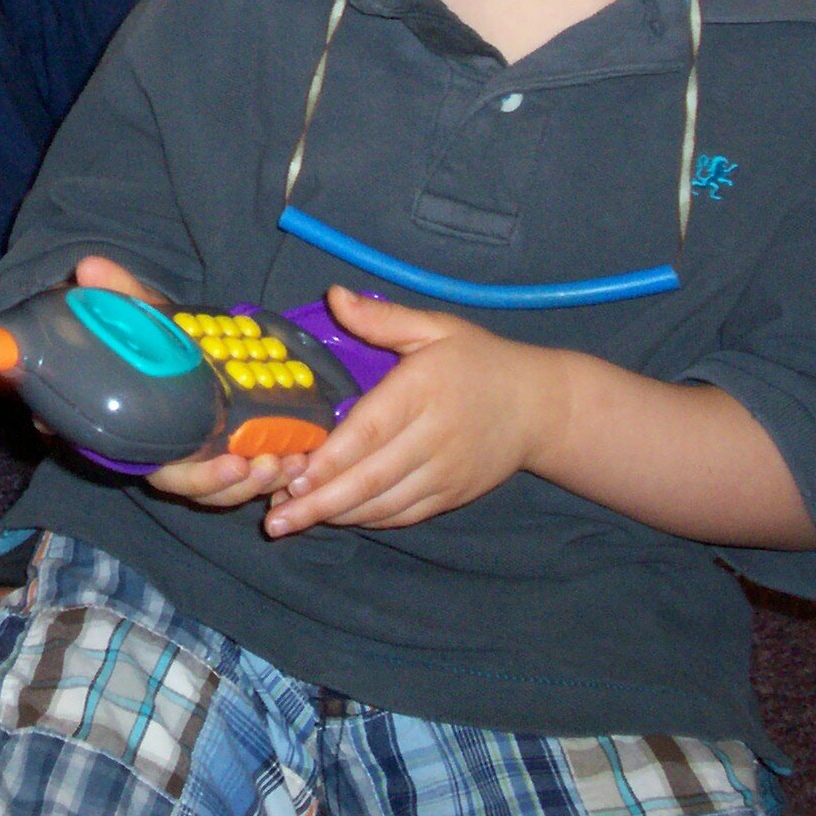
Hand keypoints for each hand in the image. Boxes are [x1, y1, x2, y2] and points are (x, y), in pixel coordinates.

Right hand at [69, 256, 302, 510]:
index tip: (232, 464)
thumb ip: (120, 297)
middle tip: (261, 464)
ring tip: (286, 463)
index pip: (167, 473)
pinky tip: (299, 456)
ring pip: (228, 489)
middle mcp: (175, 455)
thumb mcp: (143, 317)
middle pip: (201, 488)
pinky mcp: (234, 452)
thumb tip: (89, 267)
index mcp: (147, 435)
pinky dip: (276, 473)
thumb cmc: (155, 336)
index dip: (198, 477)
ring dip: (258, 482)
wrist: (176, 341)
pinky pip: (252, 475)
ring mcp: (205, 457)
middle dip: (231, 485)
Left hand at [260, 287, 564, 536]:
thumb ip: (382, 318)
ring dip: (336, 516)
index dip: (330, 459)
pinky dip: (367, 519)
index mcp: (423, 391)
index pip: (370, 431)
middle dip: (319, 502)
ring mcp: (445, 473)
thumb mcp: (435, 327)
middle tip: (275, 518)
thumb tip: (334, 294)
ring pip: (383, 504)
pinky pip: (403, 513)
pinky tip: (334, 519)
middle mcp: (434, 437)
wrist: (540, 407)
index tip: (293, 475)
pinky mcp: (452, 495)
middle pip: (370, 478)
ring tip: (291, 521)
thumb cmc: (479, 360)